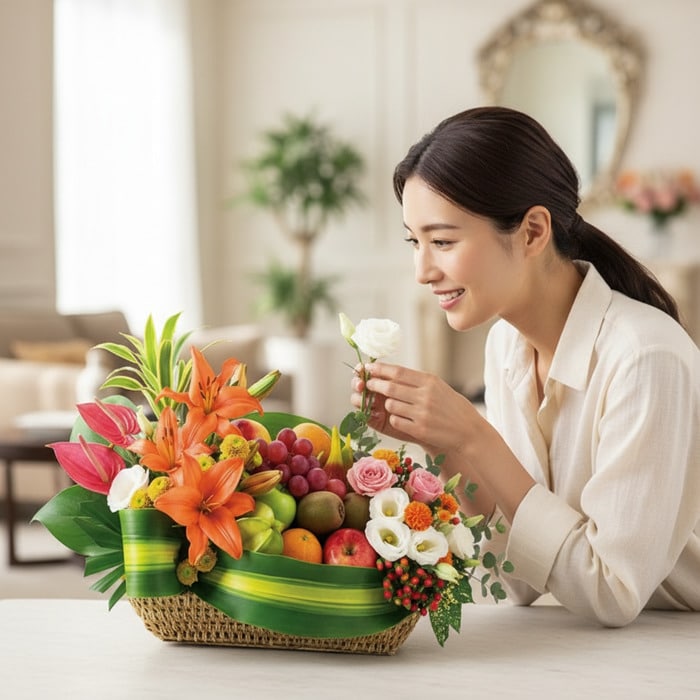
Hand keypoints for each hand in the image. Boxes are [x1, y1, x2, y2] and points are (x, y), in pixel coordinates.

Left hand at [355, 362, 481, 455]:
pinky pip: (396, 421)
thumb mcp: (439, 387)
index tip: (368, 367)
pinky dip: (394, 418)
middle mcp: (425, 396)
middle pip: (390, 387)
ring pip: (390, 405)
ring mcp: (422, 414)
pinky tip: (401, 418)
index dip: (380, 369)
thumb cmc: (452, 407)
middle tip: (367, 384)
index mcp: (430, 382)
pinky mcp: (420, 430)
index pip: (398, 372)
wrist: (469, 431)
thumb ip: (418, 380)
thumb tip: (391, 373)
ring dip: (386, 404)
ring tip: (391, 404)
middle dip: (375, 385)